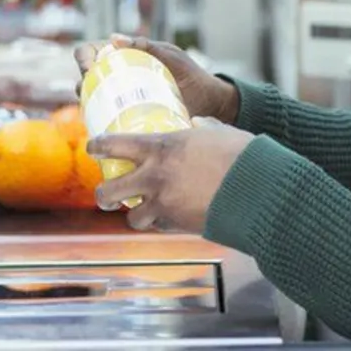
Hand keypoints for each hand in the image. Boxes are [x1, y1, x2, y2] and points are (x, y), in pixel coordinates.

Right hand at [74, 35, 239, 124]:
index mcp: (124, 56)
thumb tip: (114, 38)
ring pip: (92, 99)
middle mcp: (118, 76)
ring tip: (94, 110)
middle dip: (82, 83)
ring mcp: (122, 98)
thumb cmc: (190, 73)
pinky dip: (99, 122)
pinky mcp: (129, 118)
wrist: (209, 102)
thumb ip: (147, 46)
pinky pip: (107, 119)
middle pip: (86, 77)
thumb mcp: (170, 56)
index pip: (90, 52)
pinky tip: (102, 128)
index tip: (89, 68)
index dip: (83, 58)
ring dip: (87, 104)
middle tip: (90, 92)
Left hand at [89, 118, 253, 233]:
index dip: (98, 146)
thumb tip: (199, 124)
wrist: (257, 190)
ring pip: (132, 218)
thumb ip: (201, 129)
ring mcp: (163, 204)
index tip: (93, 147)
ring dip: (135, 215)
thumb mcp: (216, 132)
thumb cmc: (240, 155)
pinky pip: (159, 226)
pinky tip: (169, 218)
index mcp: (160, 147)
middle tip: (106, 194)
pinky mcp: (177, 225)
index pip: (114, 144)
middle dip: (103, 194)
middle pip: (109, 190)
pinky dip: (161, 223)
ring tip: (140, 212)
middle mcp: (154, 177)